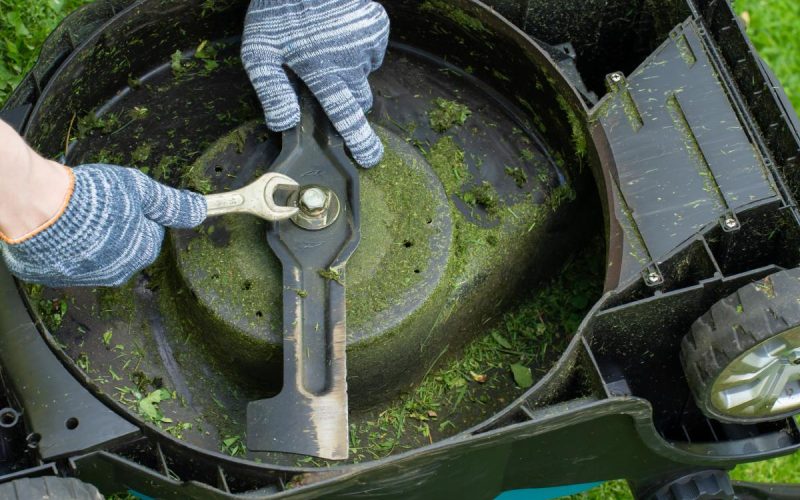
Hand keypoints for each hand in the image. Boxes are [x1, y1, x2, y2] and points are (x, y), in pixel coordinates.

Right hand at [0, 141, 206, 286]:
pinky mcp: (57, 277)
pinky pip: (69, 261)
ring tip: (78, 215)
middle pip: (126, 245)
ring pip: (97, 254)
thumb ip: (172, 203)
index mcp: (142, 253)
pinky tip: (60, 228)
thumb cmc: (93, 198)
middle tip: (100, 205)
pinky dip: (67, 246)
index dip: (139, 213)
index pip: (151, 232)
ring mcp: (86, 277)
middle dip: (117, 227)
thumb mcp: (141, 190)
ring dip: (92, 238)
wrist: (38, 208)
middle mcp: (117, 272)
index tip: (124, 201)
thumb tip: (201, 210)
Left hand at [241, 0, 389, 166]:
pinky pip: (371, 48)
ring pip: (364, 72)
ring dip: (349, 68)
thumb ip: (271, 91)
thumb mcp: (259, 52)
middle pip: (359, 99)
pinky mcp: (378, 26)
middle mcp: (353, 63)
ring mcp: (369, 43)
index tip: (371, 158)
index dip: (360, 142)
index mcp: (326, 74)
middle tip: (324, 80)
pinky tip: (339, 31)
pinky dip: (358, 46)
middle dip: (346, 97)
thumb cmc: (279, 10)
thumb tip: (283, 123)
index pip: (348, 118)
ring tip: (326, 45)